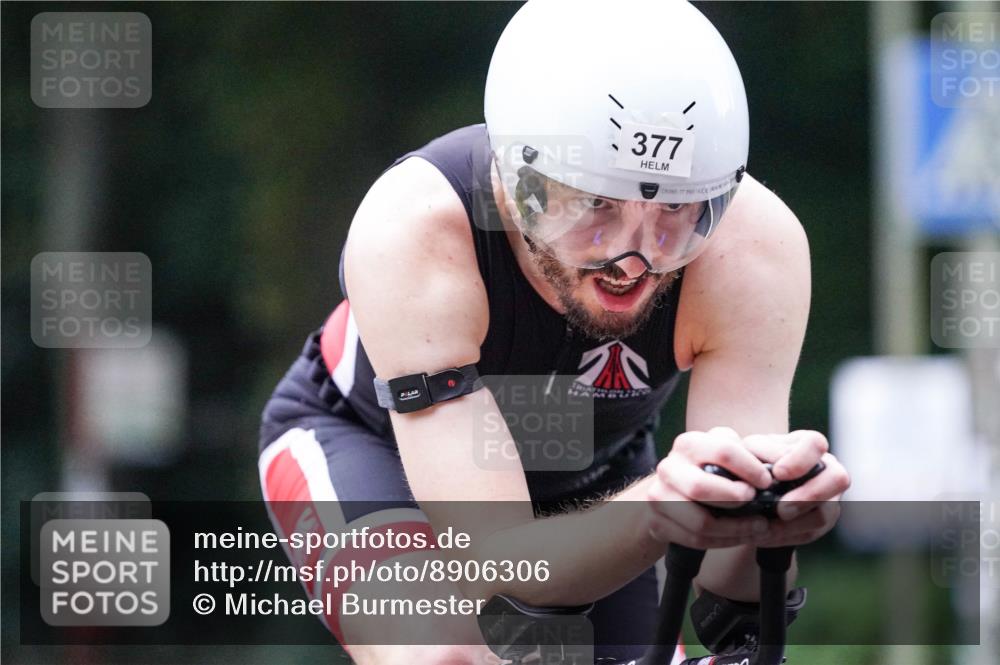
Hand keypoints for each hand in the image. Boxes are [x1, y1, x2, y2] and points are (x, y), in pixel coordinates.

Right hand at [645, 427, 775, 549]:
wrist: (669, 491)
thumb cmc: (709, 469)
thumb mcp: (722, 450)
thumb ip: (744, 453)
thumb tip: (780, 465)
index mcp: (688, 444)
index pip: (723, 451)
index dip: (750, 468)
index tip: (768, 481)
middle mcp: (669, 468)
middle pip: (701, 488)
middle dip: (734, 500)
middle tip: (758, 504)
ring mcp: (659, 497)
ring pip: (700, 522)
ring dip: (736, 529)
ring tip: (759, 527)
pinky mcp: (657, 524)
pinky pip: (696, 540)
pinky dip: (725, 542)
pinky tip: (742, 536)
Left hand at [741, 430, 850, 546]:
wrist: (750, 487)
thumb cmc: (751, 462)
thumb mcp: (750, 452)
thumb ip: (760, 455)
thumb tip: (770, 474)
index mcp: (808, 444)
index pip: (816, 444)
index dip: (801, 460)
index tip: (779, 473)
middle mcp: (826, 467)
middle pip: (838, 478)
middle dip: (808, 497)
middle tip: (781, 509)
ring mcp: (828, 495)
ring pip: (825, 512)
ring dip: (795, 523)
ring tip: (768, 527)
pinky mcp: (821, 520)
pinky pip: (811, 532)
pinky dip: (787, 535)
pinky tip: (767, 533)